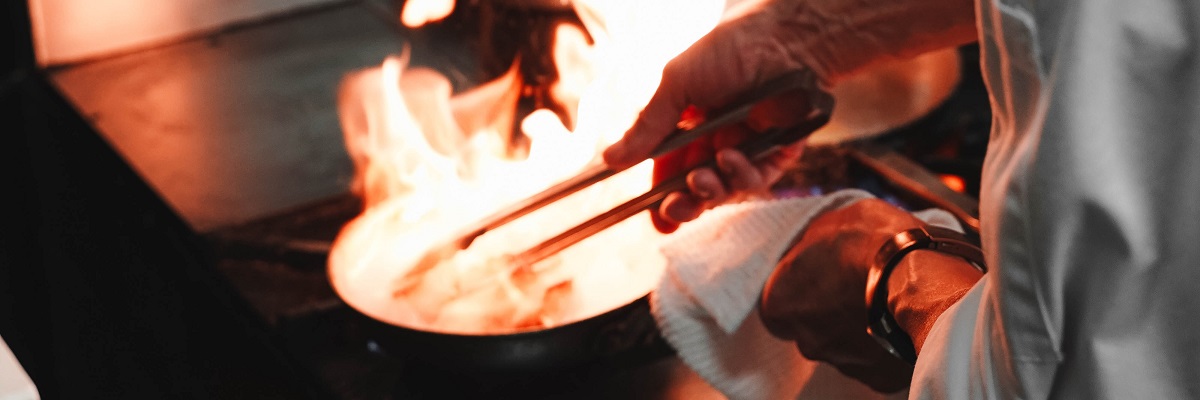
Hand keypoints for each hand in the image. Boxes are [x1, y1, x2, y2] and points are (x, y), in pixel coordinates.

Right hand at [601, 0, 976, 232]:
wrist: (782, 40)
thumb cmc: (728, 51)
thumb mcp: (677, 86)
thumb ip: (647, 127)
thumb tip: (610, 159)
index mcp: (688, 125)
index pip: (670, 170)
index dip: (661, 196)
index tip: (654, 217)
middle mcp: (716, 139)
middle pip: (697, 188)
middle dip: (684, 205)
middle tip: (674, 210)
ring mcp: (747, 147)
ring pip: (726, 189)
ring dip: (710, 192)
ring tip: (700, 179)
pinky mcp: (778, 152)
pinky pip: (757, 179)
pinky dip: (741, 176)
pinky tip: (730, 159)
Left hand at [759, 199, 923, 392]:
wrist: (926, 281)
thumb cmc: (872, 243)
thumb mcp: (833, 219)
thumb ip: (812, 241)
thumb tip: (810, 245)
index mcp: (780, 304)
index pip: (779, 301)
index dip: (800, 285)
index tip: (820, 272)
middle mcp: (805, 341)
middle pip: (811, 327)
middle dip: (830, 309)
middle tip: (856, 284)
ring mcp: (842, 363)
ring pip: (844, 344)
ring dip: (858, 326)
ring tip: (884, 300)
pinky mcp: (878, 379)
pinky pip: (876, 361)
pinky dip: (886, 345)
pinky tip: (901, 321)